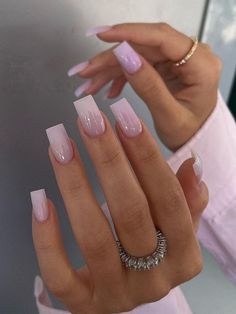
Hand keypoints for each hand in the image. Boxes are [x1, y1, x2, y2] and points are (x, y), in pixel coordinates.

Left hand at [32, 97, 207, 313]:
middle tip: (89, 119)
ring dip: (74, 183)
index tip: (124, 117)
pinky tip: (40, 197)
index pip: (168, 199)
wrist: (128, 291)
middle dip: (109, 159)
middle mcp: (154, 279)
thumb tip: (192, 165)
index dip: (146, 156)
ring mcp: (118, 294)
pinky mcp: (84, 304)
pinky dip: (46, 237)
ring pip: (93, 237)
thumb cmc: (153, 248)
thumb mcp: (176, 226)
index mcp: (184, 256)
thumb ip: (186, 199)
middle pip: (131, 212)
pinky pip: (60, 275)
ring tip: (60, 143)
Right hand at [71, 23, 221, 149]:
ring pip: (136, 54)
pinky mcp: (166, 66)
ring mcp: (176, 60)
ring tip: (89, 85)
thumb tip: (126, 56)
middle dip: (110, 58)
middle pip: (143, 46)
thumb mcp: (169, 116)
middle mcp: (190, 55)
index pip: (162, 37)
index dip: (129, 33)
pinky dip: (120, 76)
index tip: (102, 34)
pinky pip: (138, 64)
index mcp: (200, 64)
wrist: (196, 139)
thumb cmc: (190, 132)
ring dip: (110, 69)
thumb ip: (149, 86)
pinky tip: (108, 90)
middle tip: (85, 71)